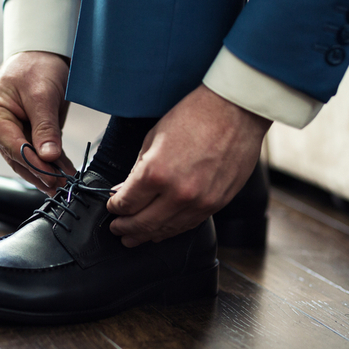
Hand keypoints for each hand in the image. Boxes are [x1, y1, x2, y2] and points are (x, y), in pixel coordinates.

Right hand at [0, 51, 76, 194]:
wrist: (44, 53)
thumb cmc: (37, 66)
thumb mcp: (43, 95)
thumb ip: (45, 127)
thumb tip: (49, 157)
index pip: (13, 146)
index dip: (34, 164)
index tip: (53, 176)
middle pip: (18, 157)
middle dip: (41, 172)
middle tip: (62, 186)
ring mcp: (9, 132)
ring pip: (26, 160)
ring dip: (46, 173)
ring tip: (65, 184)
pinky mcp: (25, 134)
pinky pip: (36, 153)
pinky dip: (50, 163)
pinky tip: (64, 173)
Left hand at [106, 84, 271, 246]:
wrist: (236, 111)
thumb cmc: (195, 116)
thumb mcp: (153, 138)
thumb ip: (137, 169)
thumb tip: (125, 190)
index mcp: (155, 173)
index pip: (126, 203)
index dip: (115, 207)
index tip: (112, 206)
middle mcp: (177, 193)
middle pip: (143, 223)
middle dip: (125, 228)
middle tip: (117, 230)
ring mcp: (199, 202)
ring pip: (166, 230)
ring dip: (147, 235)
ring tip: (134, 238)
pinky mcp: (217, 204)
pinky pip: (189, 225)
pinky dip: (172, 231)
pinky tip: (161, 232)